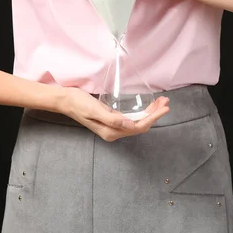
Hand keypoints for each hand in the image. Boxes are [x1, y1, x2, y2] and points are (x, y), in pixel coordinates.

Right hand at [56, 87, 170, 141]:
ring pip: (138, 121)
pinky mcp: (113, 119)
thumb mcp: (95, 110)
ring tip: (161, 102)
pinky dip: (143, 111)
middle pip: (141, 125)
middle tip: (166, 102)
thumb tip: (131, 124)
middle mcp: (114, 131)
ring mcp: (114, 126)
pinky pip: (132, 118)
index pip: (138, 127)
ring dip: (151, 113)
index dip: (153, 118)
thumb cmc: (79, 103)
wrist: (66, 100)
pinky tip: (149, 106)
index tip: (164, 108)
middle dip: (155, 115)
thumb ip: (112, 118)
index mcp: (111, 132)